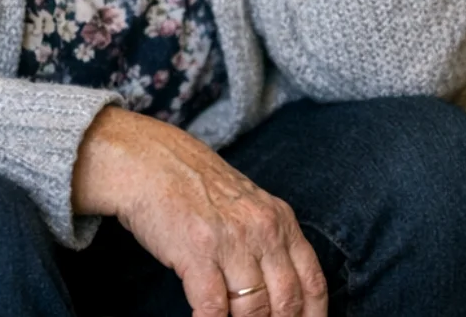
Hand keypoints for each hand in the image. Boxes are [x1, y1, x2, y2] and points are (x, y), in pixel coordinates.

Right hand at [73, 107, 326, 316]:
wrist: (152, 163)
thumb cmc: (199, 190)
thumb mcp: (250, 208)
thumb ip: (270, 243)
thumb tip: (283, 295)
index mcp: (282, 221)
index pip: (313, 282)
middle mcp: (264, 231)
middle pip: (287, 301)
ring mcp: (232, 242)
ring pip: (253, 310)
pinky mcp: (197, 253)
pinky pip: (213, 308)